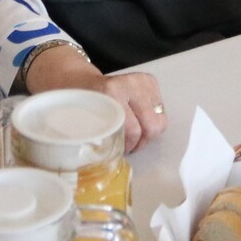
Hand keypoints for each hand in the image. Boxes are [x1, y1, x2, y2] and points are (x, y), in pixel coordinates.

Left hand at [22, 44, 169, 150]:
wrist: (80, 80)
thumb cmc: (79, 104)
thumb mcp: (81, 122)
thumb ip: (96, 136)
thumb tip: (105, 160)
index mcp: (112, 92)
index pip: (133, 130)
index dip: (129, 146)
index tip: (120, 151)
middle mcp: (130, 84)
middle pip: (151, 126)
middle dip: (141, 142)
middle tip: (128, 147)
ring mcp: (142, 81)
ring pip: (159, 120)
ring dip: (148, 132)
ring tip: (133, 134)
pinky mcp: (150, 81)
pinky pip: (161, 110)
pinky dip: (151, 119)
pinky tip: (136, 118)